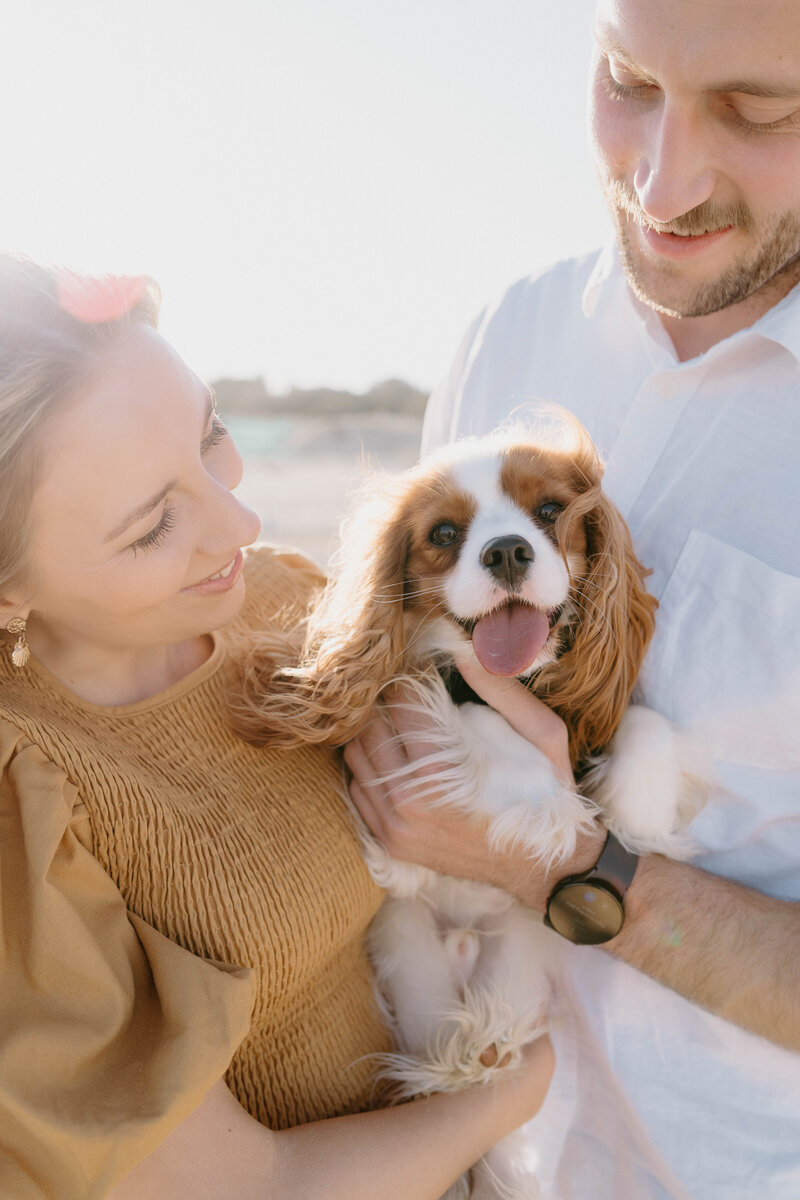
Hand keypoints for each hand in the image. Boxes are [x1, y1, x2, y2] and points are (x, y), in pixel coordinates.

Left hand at [345, 658, 603, 907]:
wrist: (544, 864)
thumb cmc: (547, 793)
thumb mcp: (543, 735)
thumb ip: (503, 692)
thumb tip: (465, 653)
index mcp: (441, 770)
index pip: (400, 701)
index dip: (411, 678)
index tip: (424, 672)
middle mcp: (407, 800)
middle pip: (369, 725)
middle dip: (387, 702)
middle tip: (408, 691)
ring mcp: (394, 825)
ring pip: (356, 755)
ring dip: (374, 731)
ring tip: (402, 721)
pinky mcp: (390, 842)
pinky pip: (357, 789)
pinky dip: (370, 766)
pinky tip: (397, 756)